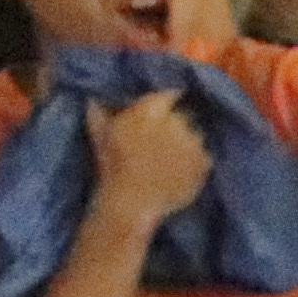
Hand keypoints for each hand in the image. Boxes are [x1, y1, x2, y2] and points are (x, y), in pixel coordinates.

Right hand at [87, 89, 213, 229]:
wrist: (131, 201)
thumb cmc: (112, 167)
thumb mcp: (100, 136)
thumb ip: (98, 114)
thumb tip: (93, 98)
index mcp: (150, 112)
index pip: (168, 95)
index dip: (168, 100)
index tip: (168, 105)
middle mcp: (175, 122)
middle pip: (182, 116)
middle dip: (174, 125)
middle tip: (162, 142)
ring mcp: (192, 142)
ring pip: (194, 136)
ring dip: (186, 144)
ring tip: (170, 160)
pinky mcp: (204, 162)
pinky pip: (204, 156)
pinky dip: (196, 162)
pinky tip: (180, 171)